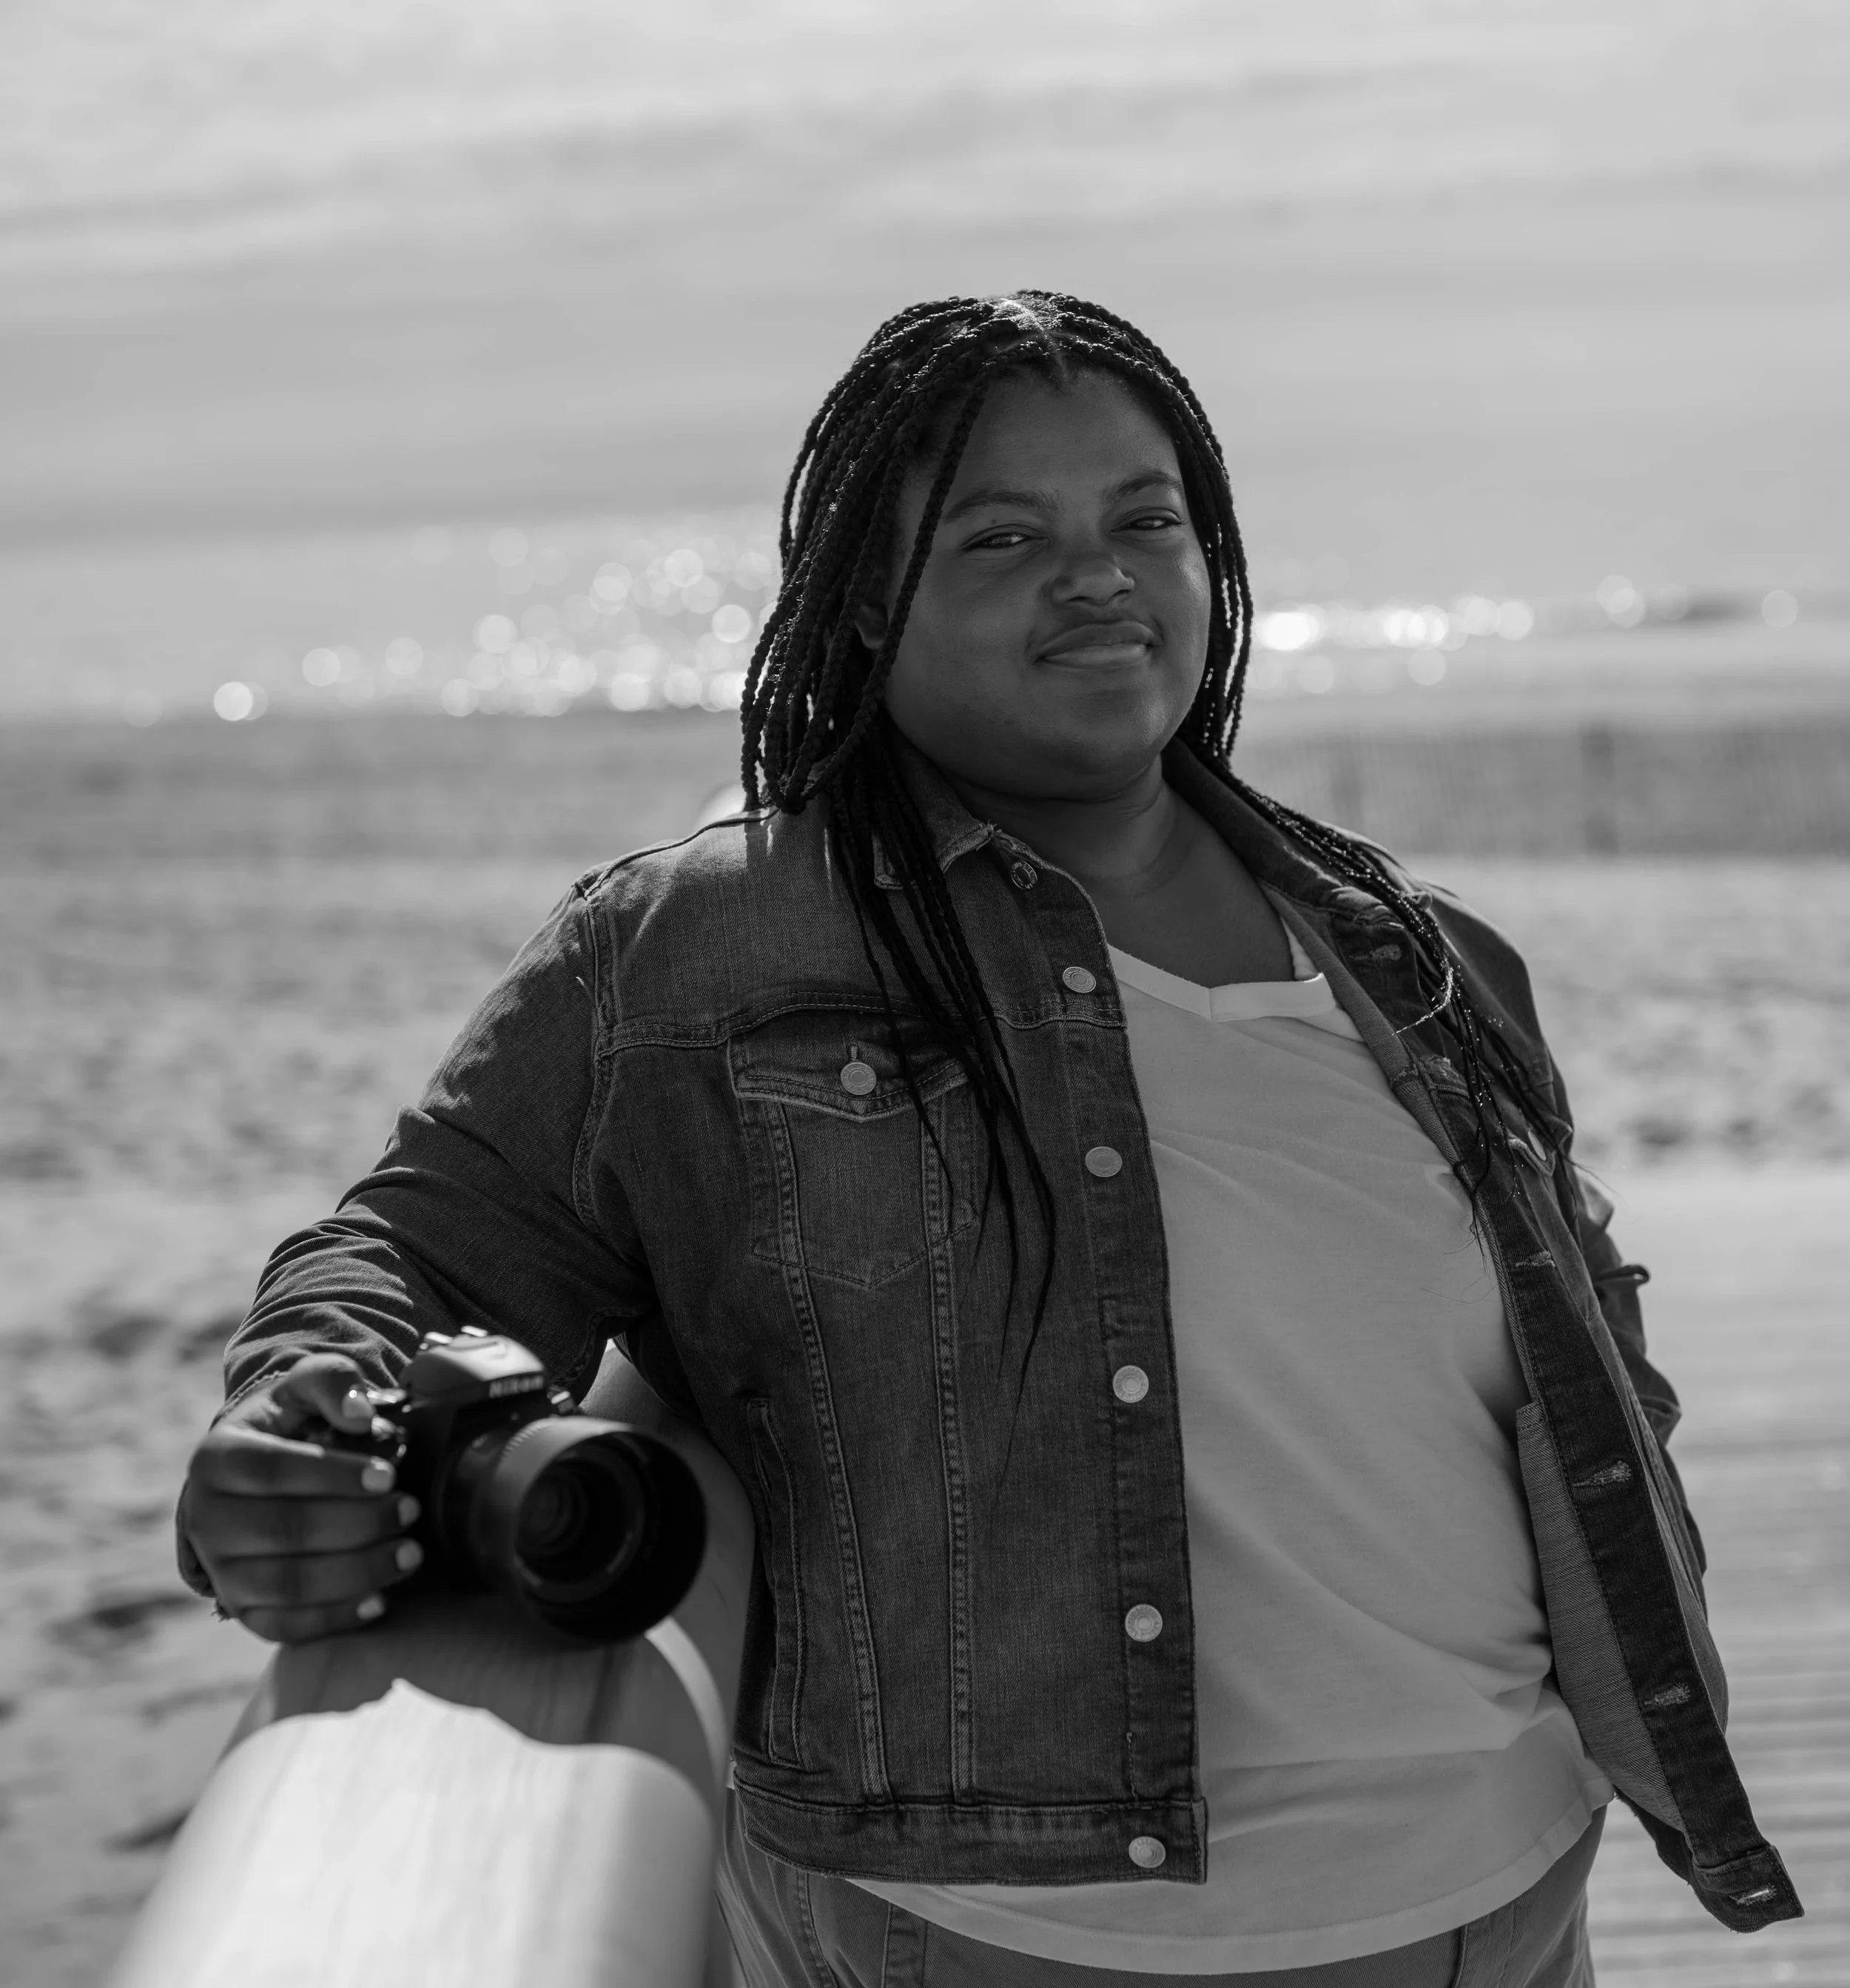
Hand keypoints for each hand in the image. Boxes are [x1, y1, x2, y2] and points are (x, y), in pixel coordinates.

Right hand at [179, 1353, 423, 1642]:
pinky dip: (333, 1619)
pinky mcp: (239, 1607)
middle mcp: (206, 1518)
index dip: (333, 1476)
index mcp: (216, 1459)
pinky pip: (283, 1626)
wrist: (256, 1474)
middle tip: (411, 1512)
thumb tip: (361, 1414)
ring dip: (355, 1574)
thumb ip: (332, 1381)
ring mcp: (220, 1569)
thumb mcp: (304, 1386)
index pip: (273, 1471)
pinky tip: (380, 1602)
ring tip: (409, 1555)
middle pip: (284, 1531)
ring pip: (286, 1585)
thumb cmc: (290, 1424)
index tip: (388, 1476)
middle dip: (357, 1525)